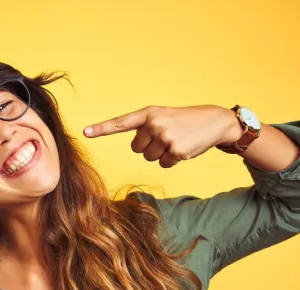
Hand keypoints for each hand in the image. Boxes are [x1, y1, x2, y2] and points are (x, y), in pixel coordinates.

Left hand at [83, 105, 239, 167]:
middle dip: (149, 147)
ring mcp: (165, 137)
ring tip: (175, 141)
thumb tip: (136, 147)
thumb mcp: (163, 116)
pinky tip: (182, 148)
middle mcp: (154, 124)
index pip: (121, 123)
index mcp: (149, 113)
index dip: (102, 129)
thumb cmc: (184, 121)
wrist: (214, 121)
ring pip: (148, 158)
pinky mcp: (175, 150)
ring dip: (161, 154)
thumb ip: (145, 127)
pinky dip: (172, 161)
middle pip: (136, 149)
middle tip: (165, 137)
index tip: (85, 132)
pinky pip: (163, 164)